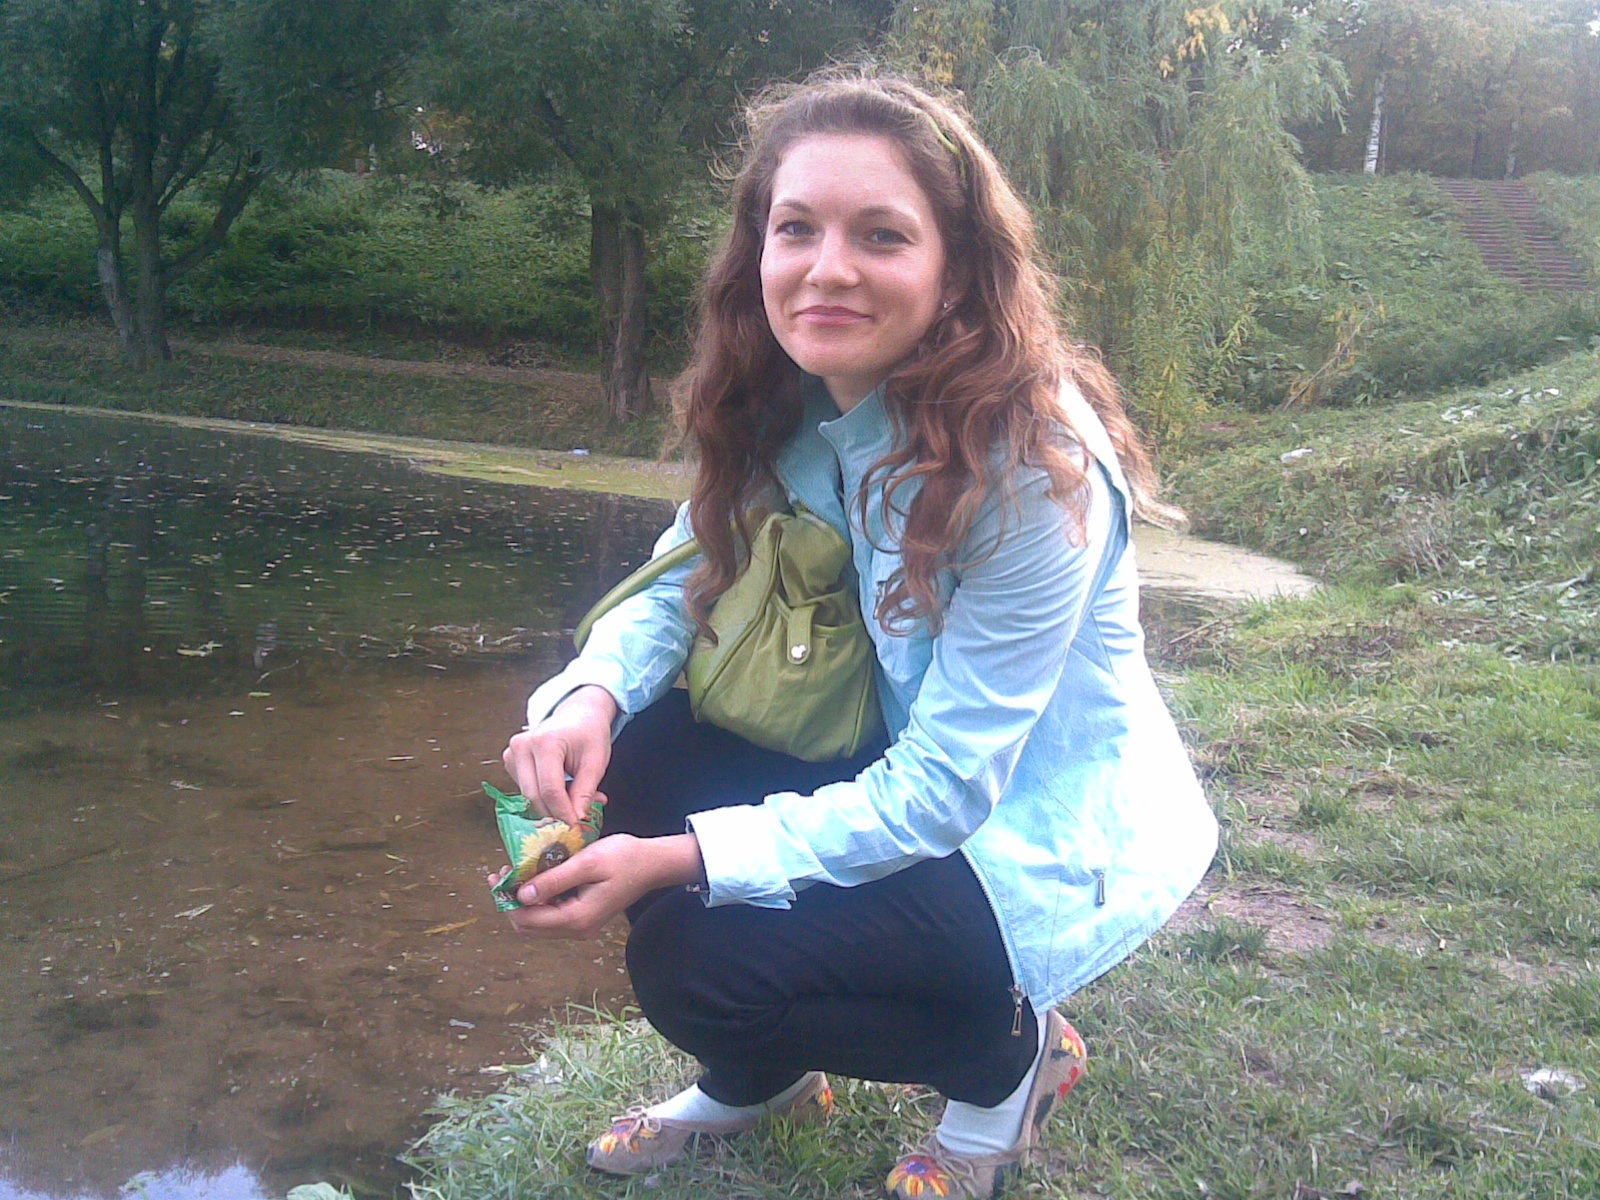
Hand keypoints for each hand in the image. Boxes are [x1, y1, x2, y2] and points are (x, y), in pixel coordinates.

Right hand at [502, 685, 617, 825]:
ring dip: (550, 805)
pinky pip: (524, 788)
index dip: (563, 812)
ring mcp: (512, 752)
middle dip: (555, 813)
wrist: (578, 714)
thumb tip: (576, 819)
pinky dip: (543, 795)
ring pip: (528, 795)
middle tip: (575, 821)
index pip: (550, 789)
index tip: (575, 825)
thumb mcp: (596, 762)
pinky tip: (560, 788)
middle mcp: (522, 746)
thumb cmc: (589, 734)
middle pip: (534, 795)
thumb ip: (585, 791)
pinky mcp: (510, 759)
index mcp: (545, 742)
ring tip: (574, 798)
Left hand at [503, 833, 702, 939]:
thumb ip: (554, 879)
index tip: (501, 872)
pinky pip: (551, 915)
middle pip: (528, 926)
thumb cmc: (623, 858)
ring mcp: (580, 926)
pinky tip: (539, 876)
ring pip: (538, 922)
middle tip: (506, 870)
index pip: (527, 920)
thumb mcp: (587, 862)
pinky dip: (539, 899)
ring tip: (519, 870)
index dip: (508, 900)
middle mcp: (576, 929)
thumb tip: (521, 894)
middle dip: (511, 901)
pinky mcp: (583, 917)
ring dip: (524, 900)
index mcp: (576, 918)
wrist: (653, 864)